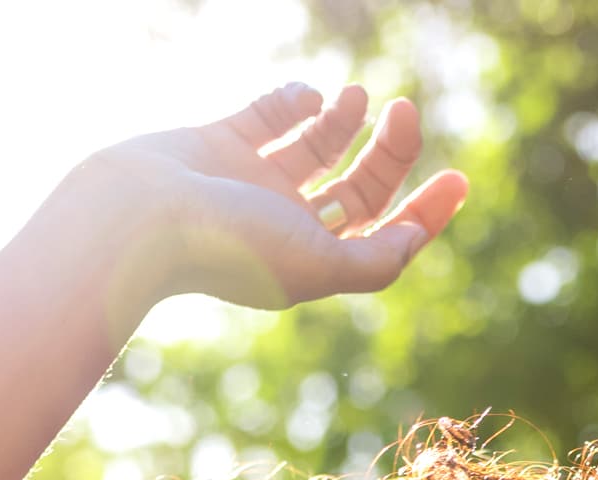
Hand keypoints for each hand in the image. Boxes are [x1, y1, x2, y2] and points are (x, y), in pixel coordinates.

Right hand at [84, 81, 467, 309]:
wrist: (139, 217)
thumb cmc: (229, 246)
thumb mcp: (317, 264)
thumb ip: (373, 262)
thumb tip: (413, 240)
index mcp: (311, 261)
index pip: (382, 238)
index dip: (423, 214)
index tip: (458, 180)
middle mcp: (285, 225)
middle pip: (358, 188)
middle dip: (389, 154)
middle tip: (404, 113)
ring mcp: (252, 184)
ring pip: (317, 148)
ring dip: (345, 121)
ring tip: (358, 97)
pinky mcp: (221, 144)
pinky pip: (269, 116)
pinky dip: (295, 102)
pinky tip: (307, 98)